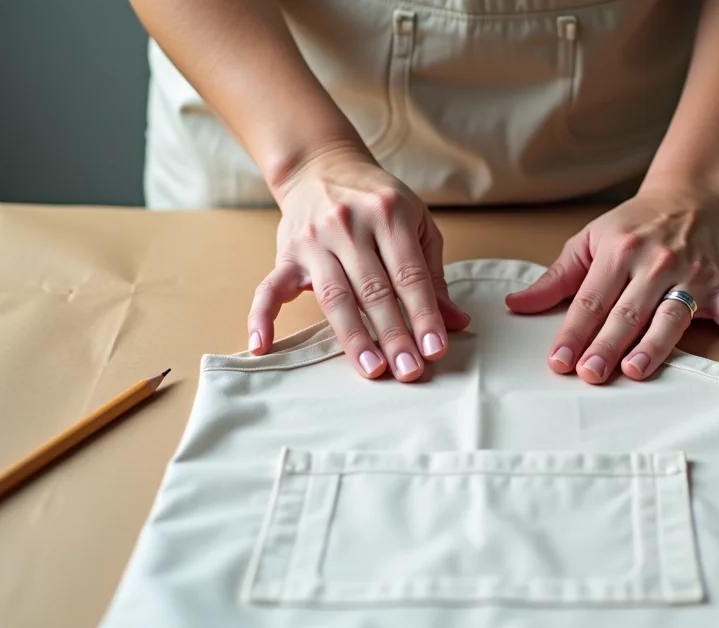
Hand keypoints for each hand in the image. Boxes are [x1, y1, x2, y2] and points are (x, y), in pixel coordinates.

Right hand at [248, 148, 470, 380]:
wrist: (322, 166)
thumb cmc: (378, 202)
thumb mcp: (416, 225)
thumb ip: (434, 276)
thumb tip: (457, 323)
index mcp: (389, 215)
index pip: (410, 275)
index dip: (424, 314)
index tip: (435, 350)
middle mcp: (350, 225)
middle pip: (374, 290)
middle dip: (394, 335)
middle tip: (409, 371)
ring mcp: (315, 240)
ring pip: (335, 296)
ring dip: (354, 337)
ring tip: (372, 370)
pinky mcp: (287, 254)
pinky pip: (269, 288)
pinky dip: (261, 317)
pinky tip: (263, 347)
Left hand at [504, 185, 718, 382]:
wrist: (693, 195)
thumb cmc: (635, 225)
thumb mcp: (591, 241)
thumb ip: (556, 277)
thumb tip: (516, 305)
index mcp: (618, 251)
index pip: (591, 300)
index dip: (573, 331)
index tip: (559, 361)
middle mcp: (656, 263)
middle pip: (627, 312)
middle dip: (606, 344)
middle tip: (589, 374)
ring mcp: (692, 275)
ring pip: (670, 316)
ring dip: (653, 345)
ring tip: (634, 370)